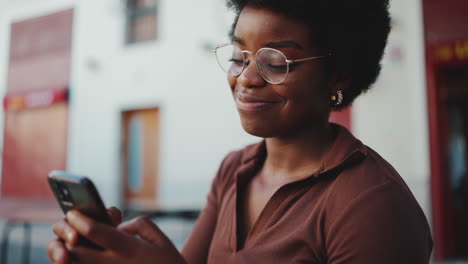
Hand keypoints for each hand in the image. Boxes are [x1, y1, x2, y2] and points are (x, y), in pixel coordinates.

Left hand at [48, 208, 185, 263]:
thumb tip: (118, 227)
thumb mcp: (161, 240)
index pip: (96, 231)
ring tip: (70, 247)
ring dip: (67, 256)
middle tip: (68, 229)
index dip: (80, 220)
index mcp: (130, 250)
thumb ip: (139, 225)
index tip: (73, 213)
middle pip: (77, 252)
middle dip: (66, 238)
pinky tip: (77, 259)